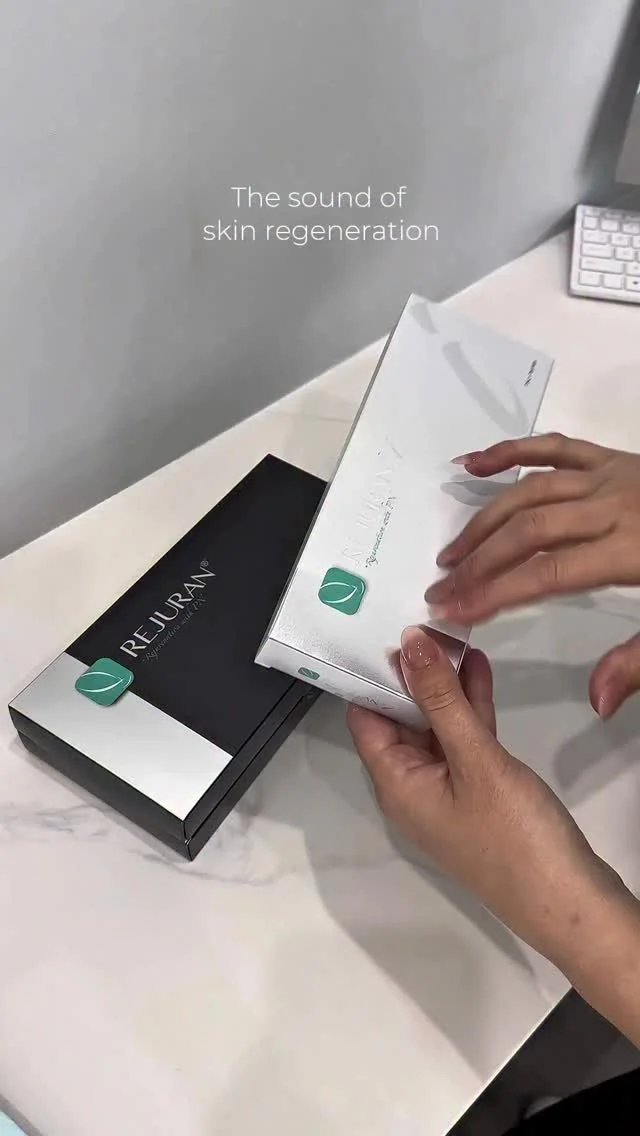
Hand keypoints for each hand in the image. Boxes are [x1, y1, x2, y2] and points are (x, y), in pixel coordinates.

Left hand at [348, 626, 617, 963]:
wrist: (568, 902)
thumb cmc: (514, 837)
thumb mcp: (474, 759)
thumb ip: (439, 698)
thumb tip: (408, 645)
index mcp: (395, 783)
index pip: (366, 716)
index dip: (374, 674)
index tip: (387, 629)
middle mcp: (412, 787)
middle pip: (400, 718)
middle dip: (413, 673)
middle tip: (427, 623)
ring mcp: (446, 792)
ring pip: (436, 726)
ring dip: (445, 686)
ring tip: (455, 638)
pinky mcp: (478, 794)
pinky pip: (464, 741)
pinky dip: (469, 709)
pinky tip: (479, 672)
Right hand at [426, 433, 639, 717]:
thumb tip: (596, 698)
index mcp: (634, 550)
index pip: (547, 573)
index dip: (495, 593)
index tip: (453, 612)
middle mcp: (615, 504)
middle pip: (528, 531)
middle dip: (479, 563)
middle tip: (439, 590)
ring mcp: (613, 475)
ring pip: (533, 491)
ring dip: (486, 519)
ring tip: (451, 552)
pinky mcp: (616, 459)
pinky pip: (556, 447)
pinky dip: (512, 451)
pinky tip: (474, 464)